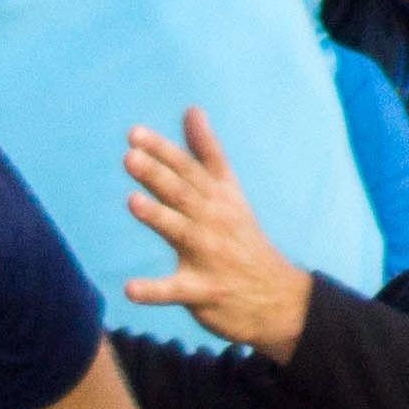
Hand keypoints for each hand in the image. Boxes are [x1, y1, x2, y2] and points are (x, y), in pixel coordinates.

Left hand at [121, 109, 315, 358]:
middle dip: (157, 174)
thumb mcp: (230, 192)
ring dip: (158, 217)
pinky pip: (175, 291)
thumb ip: (207, 152)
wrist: (278, 299)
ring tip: (132, 202)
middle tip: (130, 156)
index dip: (163, 150)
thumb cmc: (243, 239)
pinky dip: (154, 291)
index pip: (189, 168)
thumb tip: (192, 109)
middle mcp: (214, 221)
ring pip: (180, 232)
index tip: (134, 134)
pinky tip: (130, 289)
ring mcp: (210, 256)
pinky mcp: (203, 292)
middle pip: (182, 193)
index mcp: (219, 197)